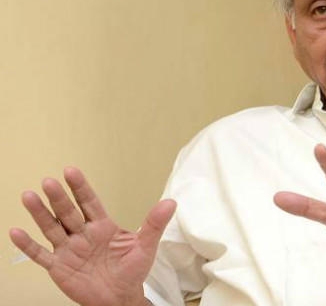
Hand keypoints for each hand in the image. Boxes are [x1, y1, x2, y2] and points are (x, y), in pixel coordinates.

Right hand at [8, 167, 174, 305]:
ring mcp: (69, 249)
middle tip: (48, 182)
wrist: (120, 298)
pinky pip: (41, 255)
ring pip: (52, 228)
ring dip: (40, 214)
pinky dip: (28, 246)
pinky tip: (15, 232)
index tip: (71, 171)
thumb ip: (154, 224)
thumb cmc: (133, 270)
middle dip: (59, 198)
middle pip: (68, 212)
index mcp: (103, 226)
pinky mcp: (59, 267)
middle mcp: (83, 234)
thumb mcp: (146, 246)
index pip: (90, 202)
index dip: (80, 187)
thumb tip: (171, 202)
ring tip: (29, 196)